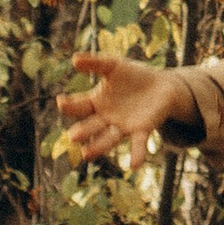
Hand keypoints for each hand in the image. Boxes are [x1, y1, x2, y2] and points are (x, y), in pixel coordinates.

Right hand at [60, 51, 195, 170]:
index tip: (61, 102)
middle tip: (73, 136)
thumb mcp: (113, 66)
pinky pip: (137, 144)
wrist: (161, 86)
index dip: (70, 105)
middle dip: (82, 131)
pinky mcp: (141, 130)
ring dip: (99, 146)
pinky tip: (134, 165)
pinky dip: (136, 154)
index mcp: (96, 102)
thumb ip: (95, 63)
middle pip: (91, 126)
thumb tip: (74, 59)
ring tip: (86, 154)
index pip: (79, 106)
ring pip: (108, 138)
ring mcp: (122, 126)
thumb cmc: (133, 76)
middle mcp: (106, 118)